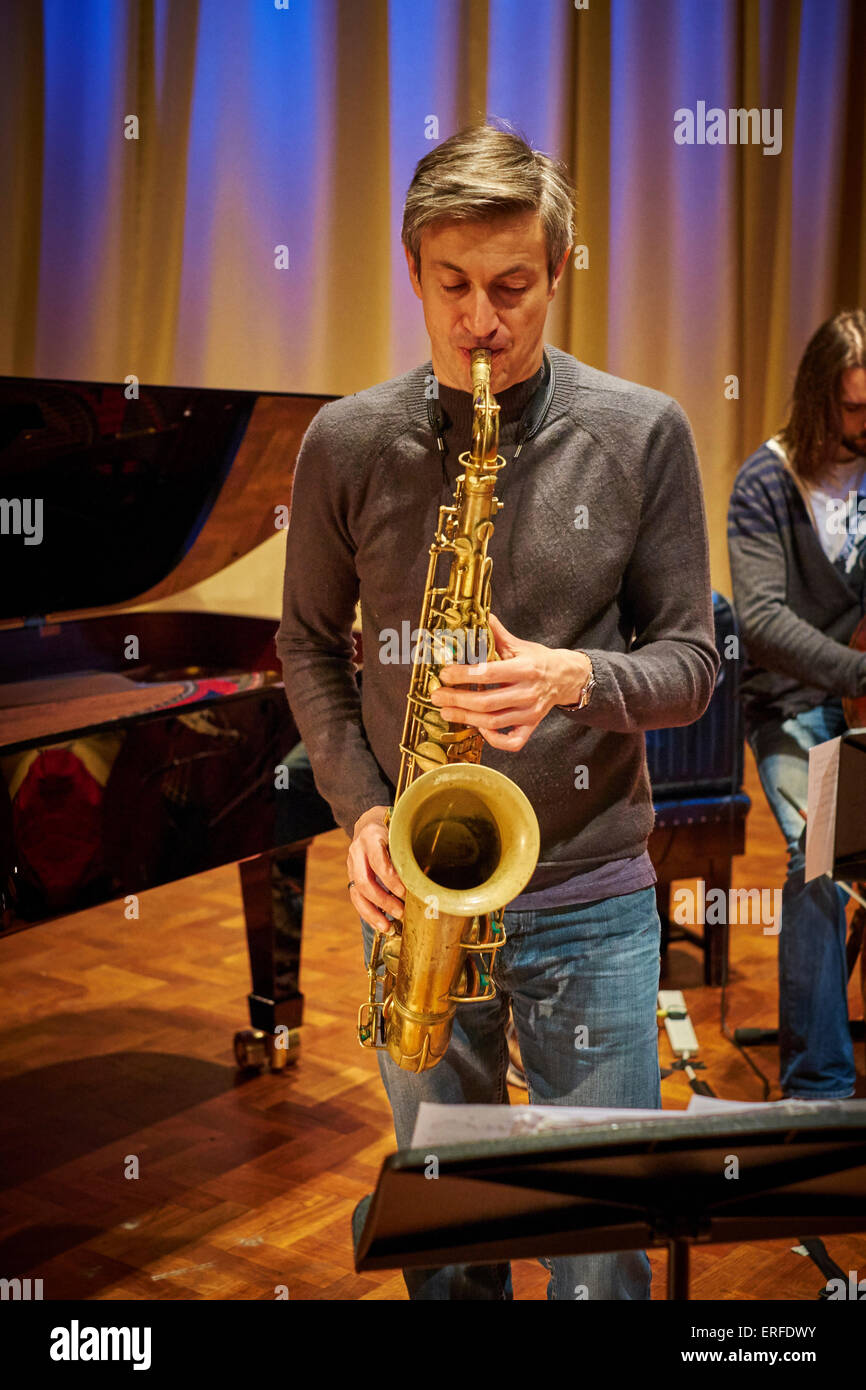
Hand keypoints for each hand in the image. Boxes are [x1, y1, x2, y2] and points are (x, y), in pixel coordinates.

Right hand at [347, 805, 405, 933]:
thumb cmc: (392, 830)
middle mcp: (357, 851)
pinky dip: (369, 914)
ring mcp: (351, 865)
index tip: (405, 893)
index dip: (391, 879)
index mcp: (371, 836)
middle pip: (364, 881)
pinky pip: (356, 899)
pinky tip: (381, 925)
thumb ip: (408, 851)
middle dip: (383, 900)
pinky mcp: (351, 877)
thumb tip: (427, 880)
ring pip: (357, 893)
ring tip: (388, 927)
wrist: (369, 824)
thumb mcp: (400, 833)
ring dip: (373, 913)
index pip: (378, 861)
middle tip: (401, 912)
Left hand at [429, 613, 591, 750]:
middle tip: (437, 696)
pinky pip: (512, 742)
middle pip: (487, 702)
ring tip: (446, 711)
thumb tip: (478, 615)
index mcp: (525, 669)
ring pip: (494, 722)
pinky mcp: (531, 726)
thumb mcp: (519, 645)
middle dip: (457, 700)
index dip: (463, 674)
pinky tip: (479, 728)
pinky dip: (494, 739)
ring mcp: (530, 713)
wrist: (565, 677)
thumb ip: (496, 633)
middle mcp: (528, 692)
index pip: (489, 673)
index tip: (445, 674)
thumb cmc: (538, 660)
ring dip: (466, 718)